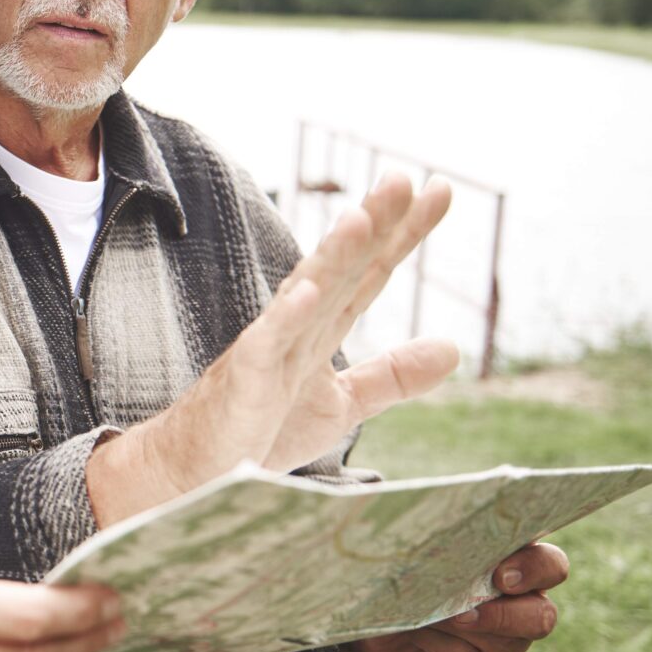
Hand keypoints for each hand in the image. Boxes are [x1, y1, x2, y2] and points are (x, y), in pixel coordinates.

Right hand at [90, 173, 457, 524]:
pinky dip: (284, 318)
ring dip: (332, 256)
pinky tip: (307, 292)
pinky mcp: (242, 381)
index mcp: (321, 329)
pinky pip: (263, 344)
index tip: (440, 190)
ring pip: (304, 293)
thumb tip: (455, 347)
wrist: (196, 472)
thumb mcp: (342, 403)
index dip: (404, 233)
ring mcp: (267, 350)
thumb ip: (393, 374)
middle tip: (404, 179)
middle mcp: (296, 327)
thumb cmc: (260, 430)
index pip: (370, 271)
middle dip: (373, 223)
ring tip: (362, 218)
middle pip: (341, 267)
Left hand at [345, 543, 568, 651]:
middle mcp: (520, 608)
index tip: (500, 575)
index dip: (536, 570)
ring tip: (429, 615)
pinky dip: (437, 645)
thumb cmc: (408, 569)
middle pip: (543, 617)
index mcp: (516, 567)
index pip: (551, 565)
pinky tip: (416, 634)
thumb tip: (435, 526)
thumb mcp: (422, 549)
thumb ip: (442, 540)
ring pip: (504, 644)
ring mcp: (502, 645)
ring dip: (461, 628)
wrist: (376, 611)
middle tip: (466, 611)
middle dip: (506, 615)